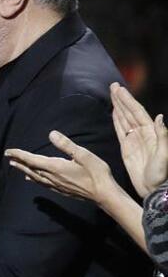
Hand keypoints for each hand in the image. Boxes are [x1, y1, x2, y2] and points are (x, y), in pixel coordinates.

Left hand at [5, 130, 116, 205]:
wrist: (104, 195)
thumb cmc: (96, 174)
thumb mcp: (83, 155)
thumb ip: (66, 144)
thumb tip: (51, 133)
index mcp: (55, 167)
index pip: (32, 159)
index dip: (19, 154)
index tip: (9, 151)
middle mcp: (52, 177)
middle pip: (30, 168)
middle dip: (19, 161)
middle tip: (8, 157)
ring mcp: (56, 185)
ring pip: (35, 176)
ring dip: (24, 169)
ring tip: (15, 166)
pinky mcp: (61, 190)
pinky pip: (42, 183)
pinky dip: (33, 179)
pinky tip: (31, 178)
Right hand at [111, 82, 167, 197]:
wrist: (154, 190)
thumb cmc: (162, 175)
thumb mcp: (164, 156)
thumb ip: (163, 136)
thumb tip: (158, 117)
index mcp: (151, 133)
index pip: (137, 112)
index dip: (128, 100)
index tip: (120, 89)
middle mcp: (142, 133)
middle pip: (130, 112)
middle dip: (122, 99)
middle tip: (113, 86)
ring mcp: (134, 139)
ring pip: (124, 119)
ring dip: (118, 106)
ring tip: (112, 94)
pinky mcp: (127, 147)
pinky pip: (120, 130)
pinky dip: (117, 120)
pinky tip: (114, 112)